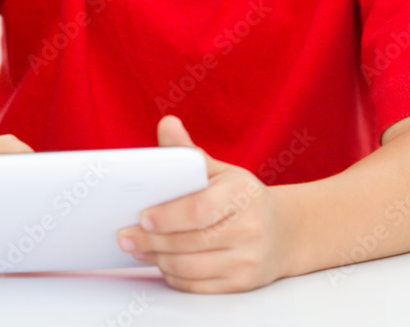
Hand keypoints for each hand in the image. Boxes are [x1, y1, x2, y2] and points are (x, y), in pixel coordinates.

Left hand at [116, 115, 290, 292]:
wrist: (284, 231)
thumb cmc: (243, 198)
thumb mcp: (221, 171)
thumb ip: (189, 152)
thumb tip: (166, 124)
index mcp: (242, 195)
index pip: (200, 209)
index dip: (168, 216)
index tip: (142, 216)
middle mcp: (250, 229)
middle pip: (190, 242)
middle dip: (152, 241)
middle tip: (125, 236)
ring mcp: (248, 260)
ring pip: (190, 267)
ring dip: (158, 259)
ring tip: (138, 248)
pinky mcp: (242, 284)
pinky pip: (198, 286)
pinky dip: (173, 276)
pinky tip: (160, 263)